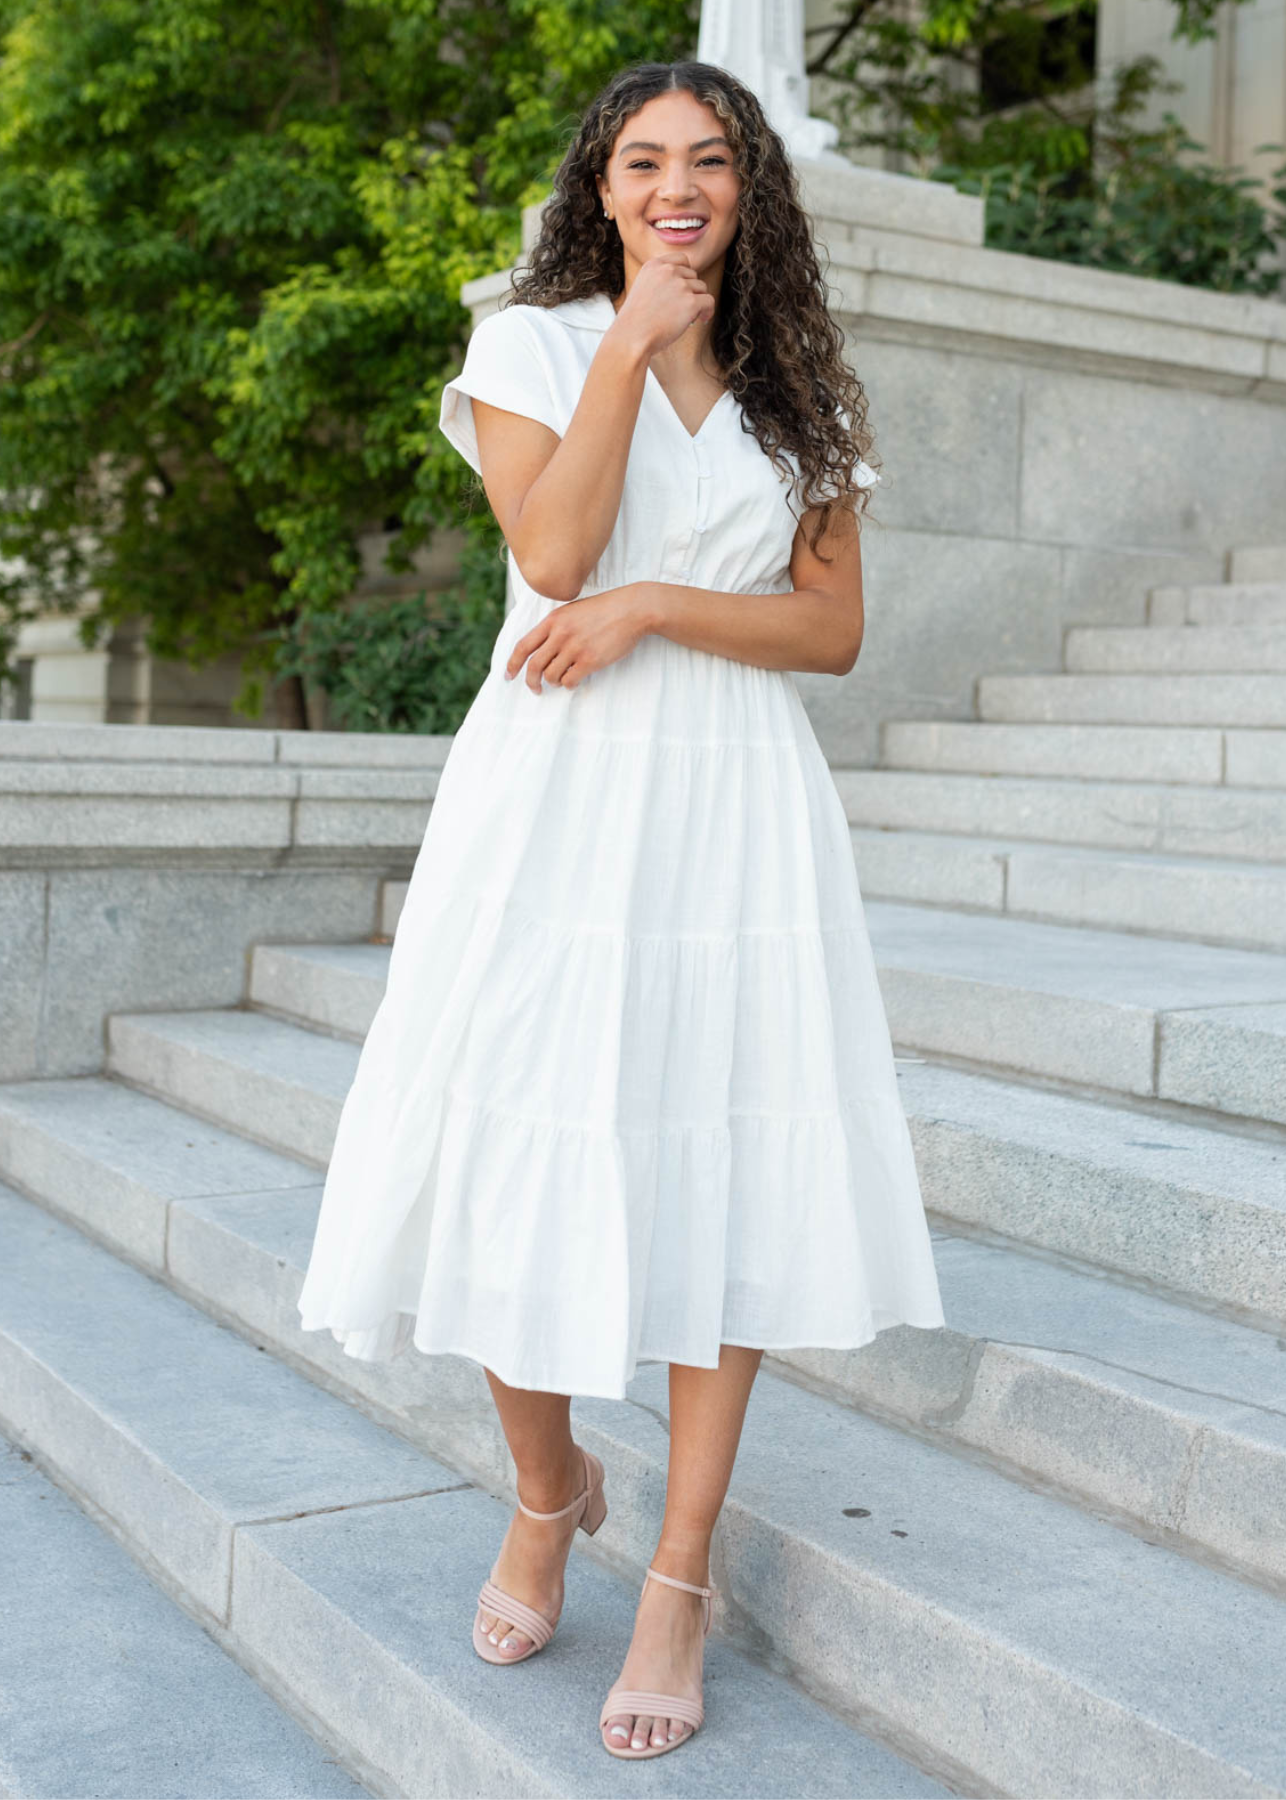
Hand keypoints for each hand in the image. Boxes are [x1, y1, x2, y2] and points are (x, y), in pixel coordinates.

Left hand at [504, 583, 655, 692]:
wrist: (632, 610)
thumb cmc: (604, 610)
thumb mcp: (573, 611)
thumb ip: (555, 627)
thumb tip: (541, 649)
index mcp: (553, 621)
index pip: (523, 646)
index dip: (512, 664)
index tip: (508, 676)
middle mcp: (560, 634)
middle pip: (533, 666)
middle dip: (531, 682)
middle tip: (535, 689)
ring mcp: (574, 648)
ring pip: (551, 676)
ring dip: (554, 682)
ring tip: (563, 678)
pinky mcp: (590, 660)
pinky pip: (569, 681)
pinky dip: (569, 684)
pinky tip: (576, 679)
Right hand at [607, 252, 714, 359]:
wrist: (632, 337)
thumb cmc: (636, 320)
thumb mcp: (643, 288)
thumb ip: (660, 280)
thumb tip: (686, 284)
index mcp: (654, 265)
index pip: (681, 259)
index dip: (686, 274)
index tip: (684, 289)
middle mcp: (668, 271)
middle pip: (693, 275)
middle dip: (691, 290)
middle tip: (682, 309)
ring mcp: (680, 285)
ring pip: (702, 288)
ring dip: (698, 301)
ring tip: (687, 316)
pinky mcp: (690, 302)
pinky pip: (709, 301)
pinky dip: (708, 311)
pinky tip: (702, 319)